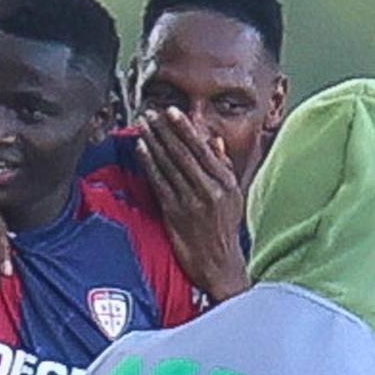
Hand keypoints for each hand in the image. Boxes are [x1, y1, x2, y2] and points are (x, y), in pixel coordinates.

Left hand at [136, 108, 251, 303]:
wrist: (219, 263)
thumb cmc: (224, 229)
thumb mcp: (233, 196)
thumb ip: (223, 166)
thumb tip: (213, 141)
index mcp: (225, 182)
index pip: (201, 148)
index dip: (184, 128)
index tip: (171, 111)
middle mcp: (210, 188)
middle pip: (182, 153)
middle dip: (164, 130)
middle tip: (150, 112)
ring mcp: (191, 200)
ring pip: (169, 164)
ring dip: (153, 142)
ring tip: (141, 125)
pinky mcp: (175, 212)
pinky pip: (159, 182)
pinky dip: (149, 164)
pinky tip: (141, 149)